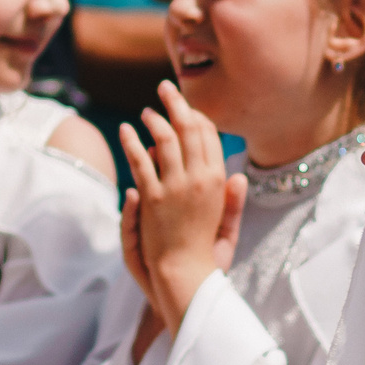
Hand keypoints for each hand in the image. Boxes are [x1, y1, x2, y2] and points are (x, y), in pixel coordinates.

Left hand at [118, 79, 246, 337]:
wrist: (187, 276)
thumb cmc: (207, 256)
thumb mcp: (227, 226)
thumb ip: (233, 201)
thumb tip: (238, 174)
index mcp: (219, 182)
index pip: (209, 137)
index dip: (197, 118)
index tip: (186, 108)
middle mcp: (200, 178)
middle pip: (189, 130)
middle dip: (177, 105)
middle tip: (166, 88)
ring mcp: (176, 186)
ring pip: (165, 140)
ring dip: (155, 120)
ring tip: (146, 111)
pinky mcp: (153, 197)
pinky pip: (141, 160)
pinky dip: (132, 142)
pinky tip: (126, 130)